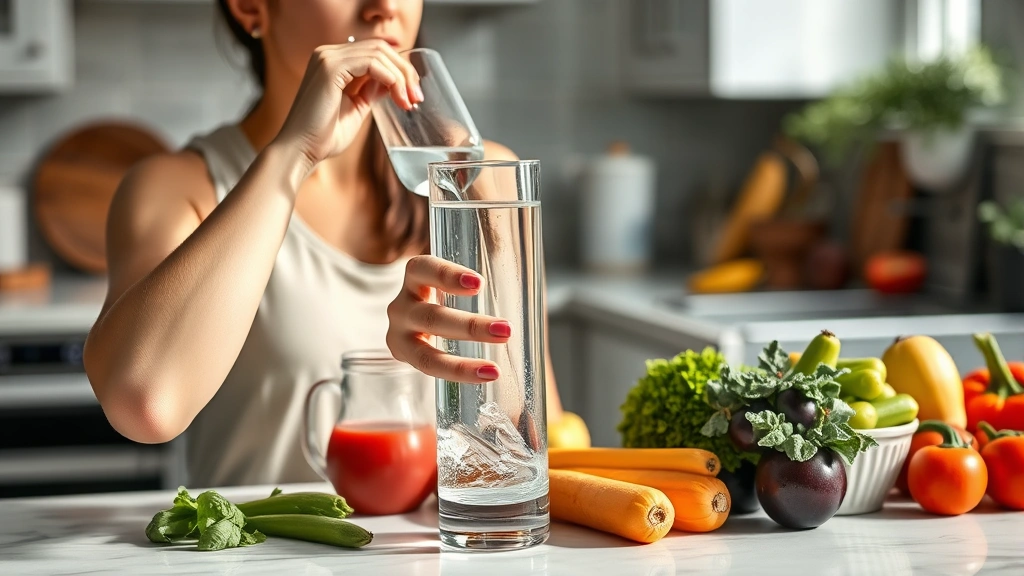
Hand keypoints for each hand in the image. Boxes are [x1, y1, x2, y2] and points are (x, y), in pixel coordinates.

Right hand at [273, 40, 422, 170]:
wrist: (301, 150)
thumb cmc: (324, 136)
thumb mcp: (357, 108)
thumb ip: (372, 91)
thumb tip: (394, 82)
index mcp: (333, 62)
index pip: (375, 52)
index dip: (400, 70)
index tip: (413, 95)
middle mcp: (328, 54)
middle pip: (380, 48)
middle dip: (405, 71)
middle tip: (417, 97)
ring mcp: (327, 57)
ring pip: (379, 53)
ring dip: (401, 77)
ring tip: (409, 101)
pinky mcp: (330, 67)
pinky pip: (372, 63)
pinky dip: (391, 79)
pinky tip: (397, 97)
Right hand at [387, 256, 510, 382]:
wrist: (408, 322)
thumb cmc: (441, 295)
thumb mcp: (451, 281)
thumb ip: (477, 280)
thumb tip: (528, 271)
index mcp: (415, 279)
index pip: (423, 269)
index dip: (447, 275)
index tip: (479, 284)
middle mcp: (402, 307)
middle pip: (431, 317)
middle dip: (471, 326)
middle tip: (506, 331)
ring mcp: (399, 336)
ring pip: (425, 354)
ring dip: (461, 365)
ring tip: (494, 371)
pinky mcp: (404, 358)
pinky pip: (429, 371)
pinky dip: (457, 374)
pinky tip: (483, 376)